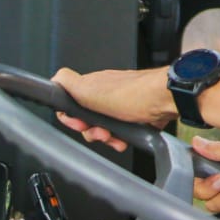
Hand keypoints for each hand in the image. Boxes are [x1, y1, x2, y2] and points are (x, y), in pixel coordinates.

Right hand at [52, 66, 174, 152]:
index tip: (78, 123)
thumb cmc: (134, 93)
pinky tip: (125, 140)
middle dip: (91, 131)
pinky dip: (121, 139)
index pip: (72, 106)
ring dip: (107, 138)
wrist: (166, 100)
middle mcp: (107, 95)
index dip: (72, 118)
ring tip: (115, 138)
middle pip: (88, 121)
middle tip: (100, 132)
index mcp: (94, 87)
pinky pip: (122, 133)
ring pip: (105, 129)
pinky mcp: (136, 118)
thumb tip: (54, 79)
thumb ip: (68, 82)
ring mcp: (123, 107)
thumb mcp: (90, 87)